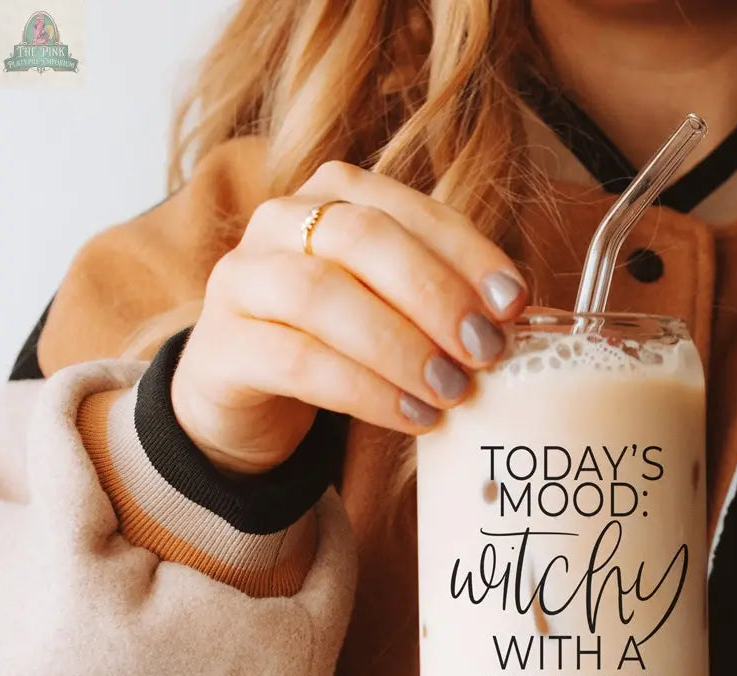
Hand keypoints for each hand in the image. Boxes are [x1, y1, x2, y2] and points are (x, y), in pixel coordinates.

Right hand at [172, 161, 527, 473]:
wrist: (244, 397)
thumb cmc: (335, 342)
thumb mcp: (390, 309)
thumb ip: (439, 300)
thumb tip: (511, 321)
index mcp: (333, 197)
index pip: (410, 209)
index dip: (467, 253)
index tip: (514, 303)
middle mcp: (281, 222)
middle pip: (363, 238)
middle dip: (434, 295)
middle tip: (483, 350)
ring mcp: (243, 280)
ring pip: (322, 295)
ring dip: (400, 346)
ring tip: (450, 391)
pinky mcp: (222, 347)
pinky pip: (298, 361)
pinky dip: (364, 391)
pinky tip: (411, 417)